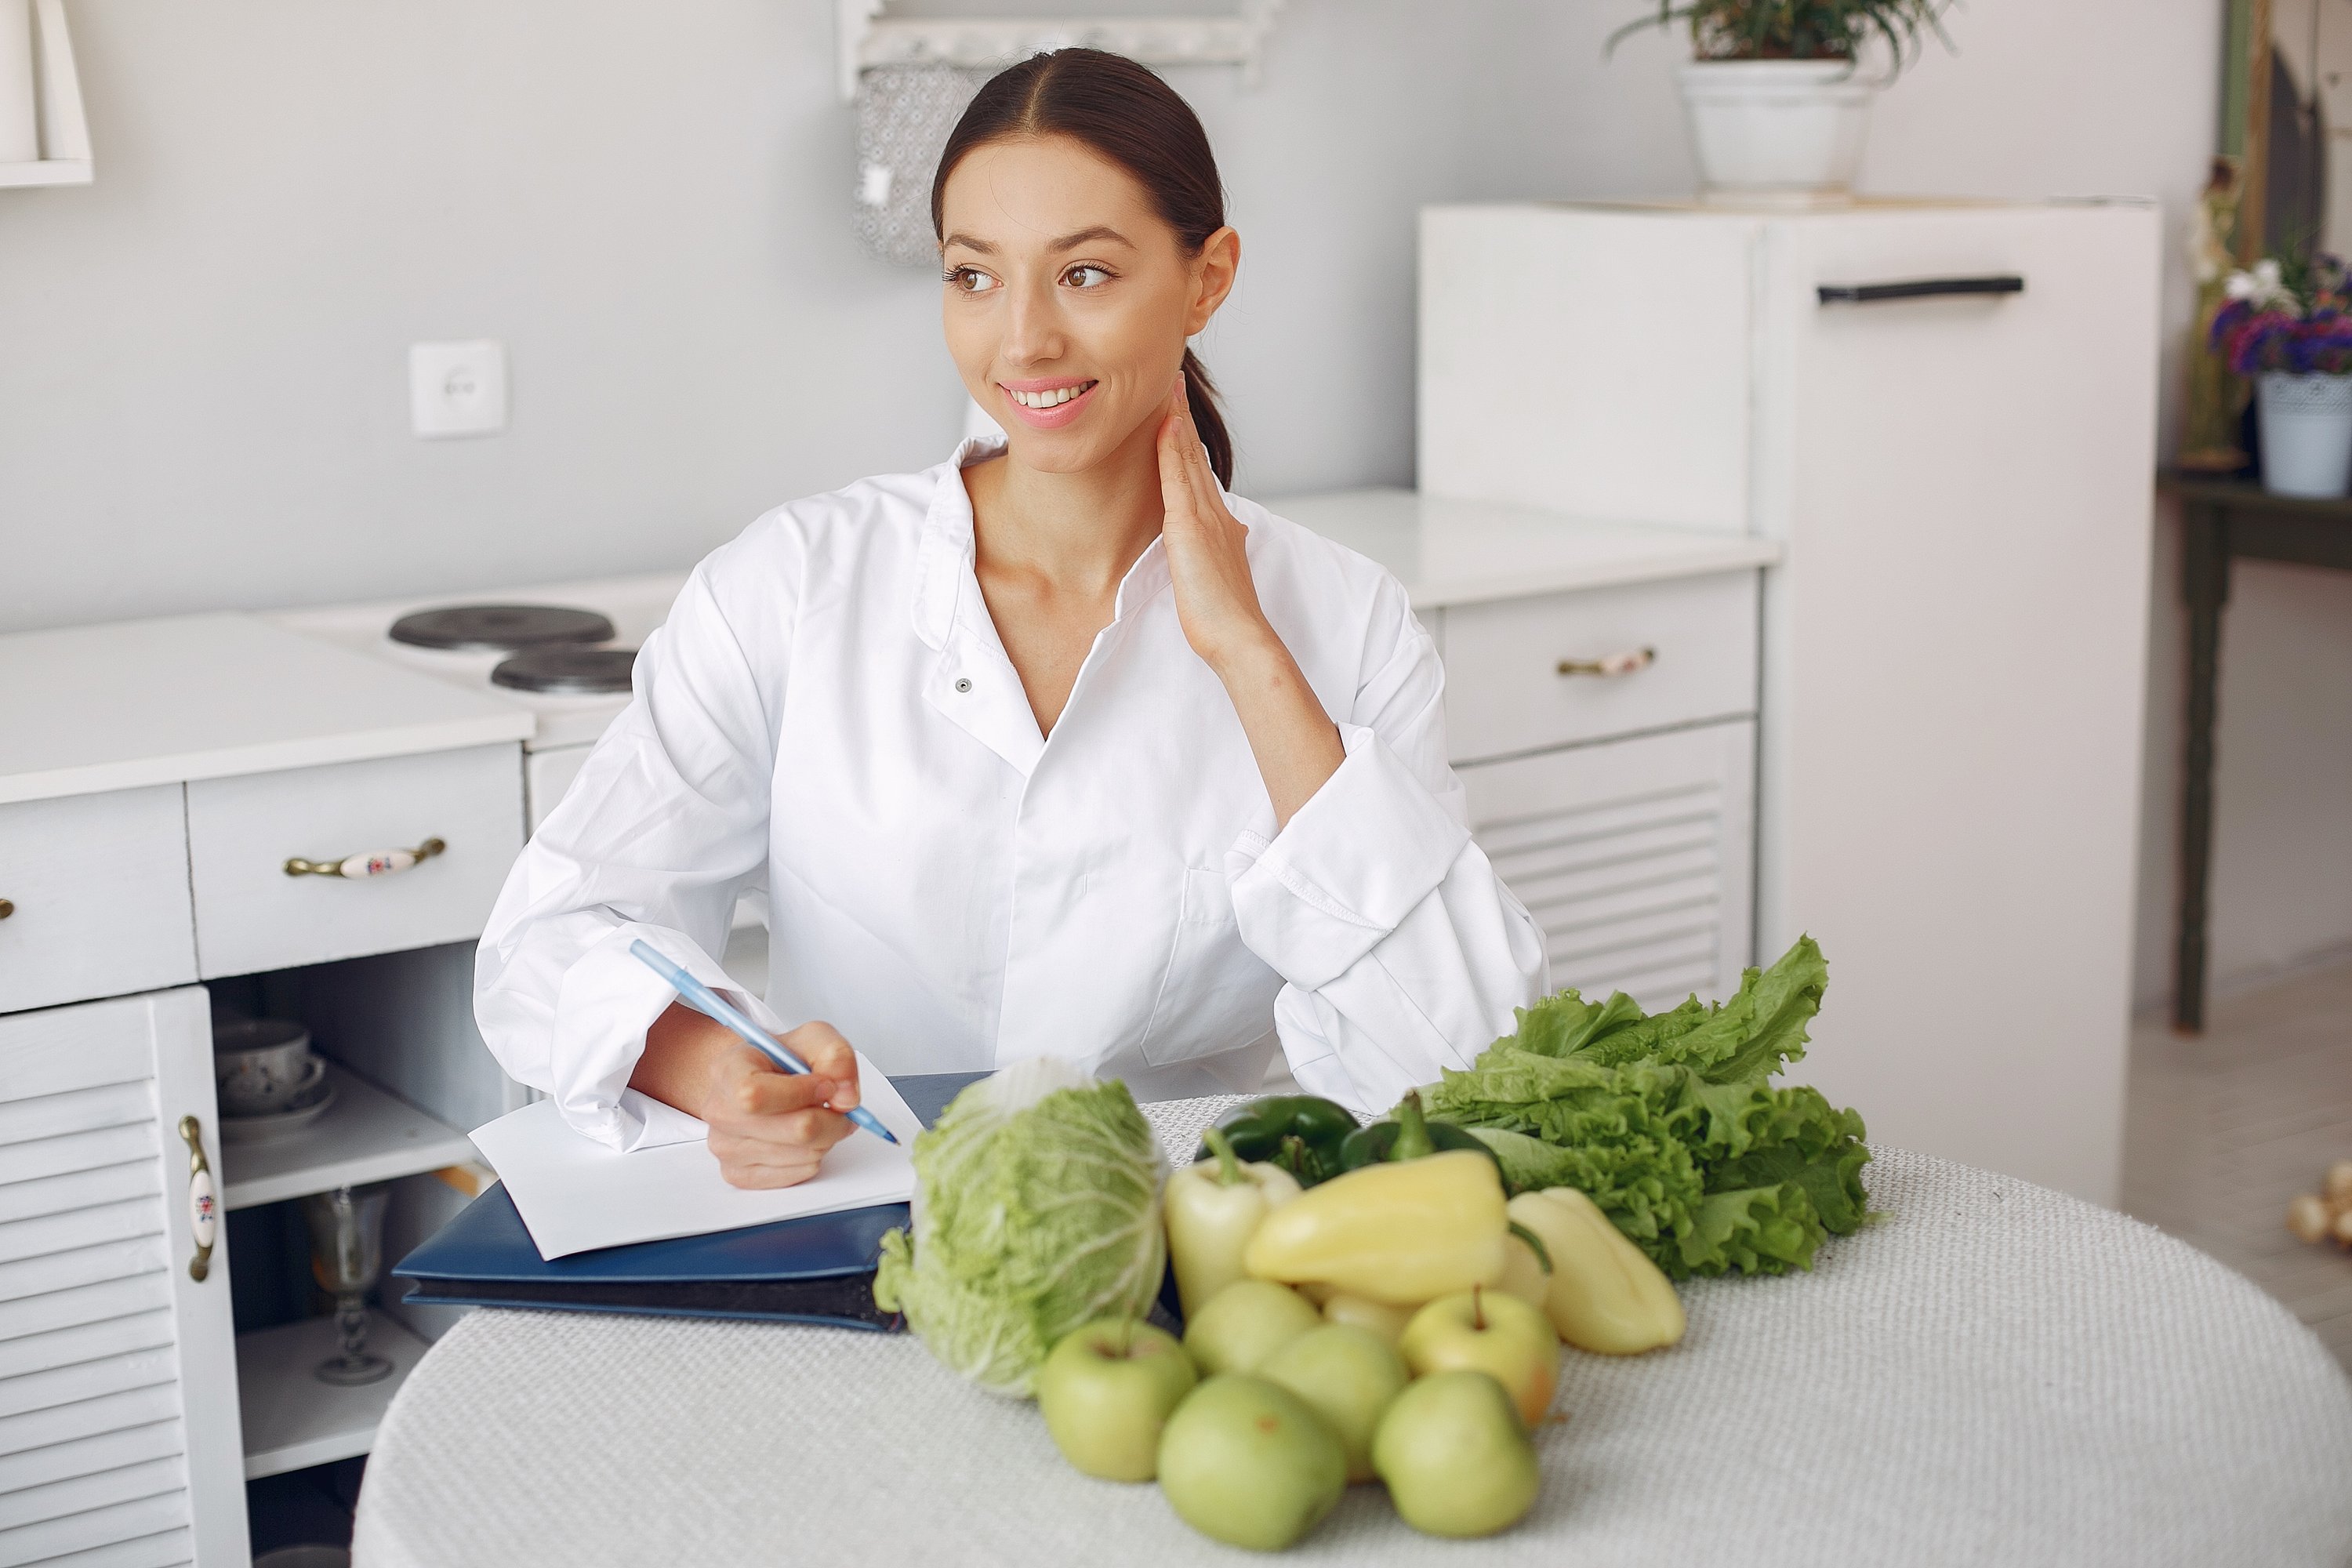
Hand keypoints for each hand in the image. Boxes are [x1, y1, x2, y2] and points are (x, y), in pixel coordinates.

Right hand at [635, 1007, 862, 1188]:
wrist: (759, 1081)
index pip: (756, 1094)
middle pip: (795, 1130)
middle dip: (832, 1117)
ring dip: (826, 1137)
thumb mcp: (814, 1039)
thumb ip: (836, 1057)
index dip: (803, 1092)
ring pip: (804, 1154)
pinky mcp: (739, 1174)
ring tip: (818, 1117)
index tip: (826, 1085)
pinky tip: (805, 1139)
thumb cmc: (783, 1061)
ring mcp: (725, 1148)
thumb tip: (846, 1099)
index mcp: (728, 1069)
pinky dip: (814, 1157)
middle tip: (839, 1106)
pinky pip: (798, 1174)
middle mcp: (719, 1111)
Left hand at [1157, 379, 1276, 673]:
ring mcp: (1206, 518)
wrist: (1240, 637)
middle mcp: (1216, 514)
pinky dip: (1173, 449)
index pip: (1200, 474)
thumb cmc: (1224, 618)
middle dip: (1185, 418)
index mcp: (1220, 525)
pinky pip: (1179, 480)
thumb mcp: (1217, 577)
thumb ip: (1214, 554)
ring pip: (1190, 458)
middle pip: (1197, 455)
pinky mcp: (1192, 529)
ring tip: (1170, 388)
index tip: (1179, 413)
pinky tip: (1167, 425)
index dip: (1189, 441)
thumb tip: (1219, 543)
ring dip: (1179, 421)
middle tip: (1174, 383)